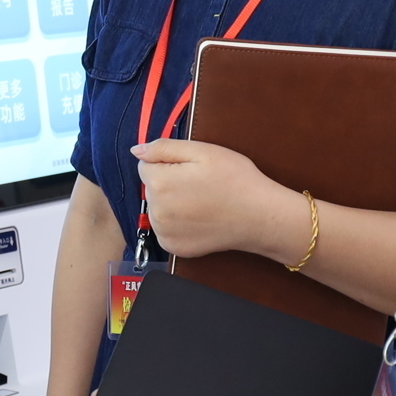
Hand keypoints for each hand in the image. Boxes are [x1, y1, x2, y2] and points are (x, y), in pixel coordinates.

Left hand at [132, 140, 288, 259]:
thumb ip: (164, 148)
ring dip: (171, 204)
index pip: (145, 166)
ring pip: (157, 209)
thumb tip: (136, 151)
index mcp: (160, 183)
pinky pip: (165, 230)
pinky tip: (199, 219)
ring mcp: (165, 233)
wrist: (259, 216)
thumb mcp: (203, 151)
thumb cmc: (236, 180)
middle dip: (168, 183)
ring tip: (201, 202)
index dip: (168, 164)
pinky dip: (177, 224)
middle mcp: (157, 211)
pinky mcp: (174, 247)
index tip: (191, 169)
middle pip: (151, 189)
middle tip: (199, 185)